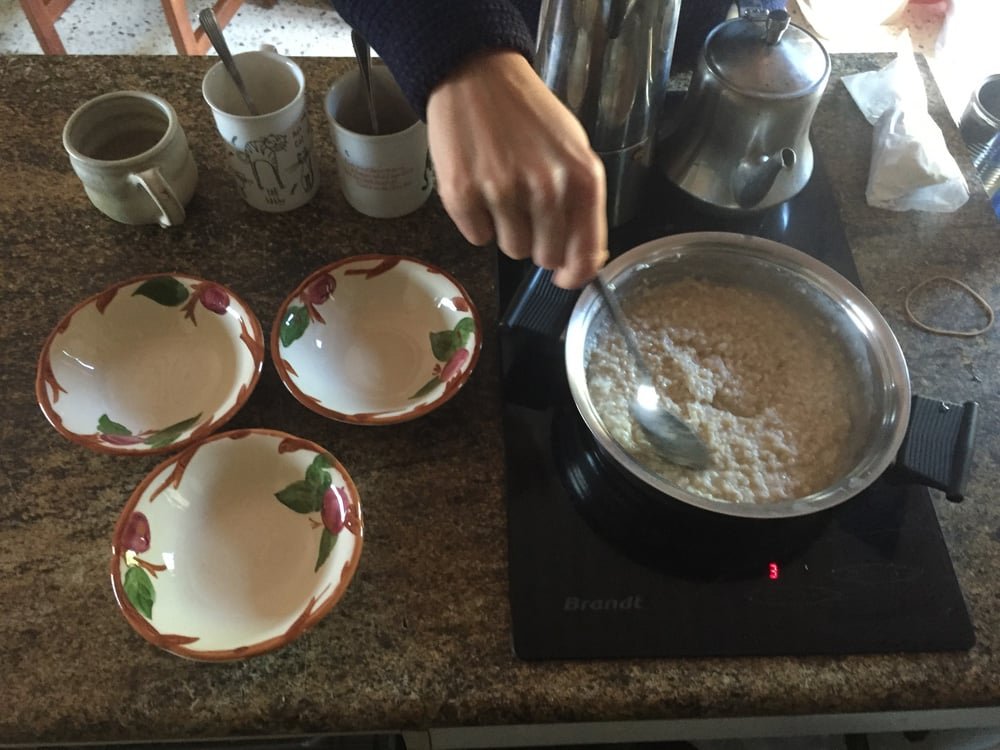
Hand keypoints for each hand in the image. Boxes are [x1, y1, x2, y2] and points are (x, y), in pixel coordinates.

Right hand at [426, 50, 607, 288]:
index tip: (564, 278)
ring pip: (511, 249)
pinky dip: (476, 220)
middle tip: (526, 209)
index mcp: (581, 178)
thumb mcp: (573, 150)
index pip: (586, 254)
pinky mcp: (462, 194)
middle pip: (544, 257)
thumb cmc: (528, 116)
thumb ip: (582, 204)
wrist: (476, 76)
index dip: (575, 274)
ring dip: (506, 229)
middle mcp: (546, 188)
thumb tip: (582, 261)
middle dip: (537, 243)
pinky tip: (478, 186)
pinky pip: (476, 237)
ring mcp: (502, 191)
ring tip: (501, 189)